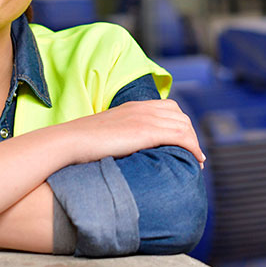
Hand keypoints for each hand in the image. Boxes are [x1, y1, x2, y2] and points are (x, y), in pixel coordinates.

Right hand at [59, 99, 205, 165]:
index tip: (182, 141)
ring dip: (194, 142)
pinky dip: (192, 147)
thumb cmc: (80, 144)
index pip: (168, 107)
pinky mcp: (146, 132)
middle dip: (190, 133)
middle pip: (180, 116)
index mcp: (132, 106)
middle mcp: (142, 108)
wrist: (69, 142)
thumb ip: (117, 135)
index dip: (180, 124)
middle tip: (192, 154)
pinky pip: (180, 136)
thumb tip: (120, 151)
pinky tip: (196, 160)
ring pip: (183, 125)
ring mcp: (145, 118)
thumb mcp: (104, 133)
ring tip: (196, 160)